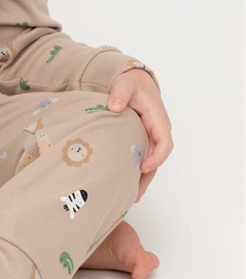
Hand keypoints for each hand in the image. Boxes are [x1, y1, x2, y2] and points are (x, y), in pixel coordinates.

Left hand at [107, 69, 172, 201]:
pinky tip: (125, 183)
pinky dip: (136, 171)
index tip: (143, 167)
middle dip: (148, 176)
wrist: (133, 82)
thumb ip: (120, 94)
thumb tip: (114, 106)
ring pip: (151, 161)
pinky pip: (143, 157)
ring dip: (143, 178)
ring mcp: (151, 137)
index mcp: (158, 119)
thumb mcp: (125, 85)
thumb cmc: (131, 84)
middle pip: (158, 158)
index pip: (164, 142)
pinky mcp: (143, 140)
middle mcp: (158, 131)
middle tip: (135, 194)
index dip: (156, 156)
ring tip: (130, 196)